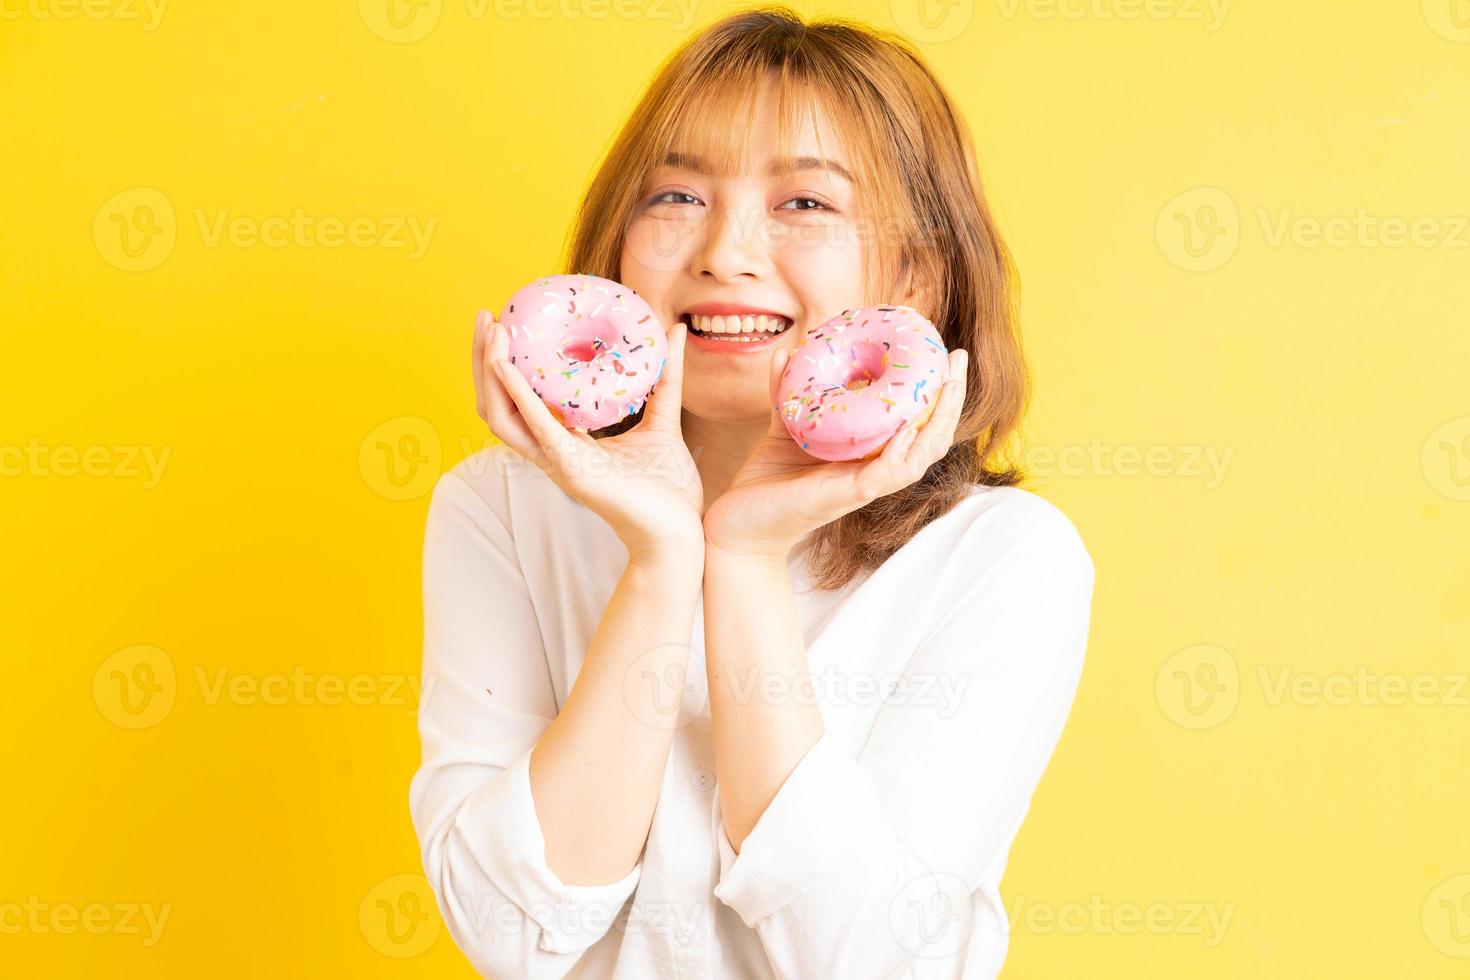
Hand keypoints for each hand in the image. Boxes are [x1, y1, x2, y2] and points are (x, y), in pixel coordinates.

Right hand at [474, 310, 704, 564]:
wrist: (681, 535)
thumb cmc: (669, 489)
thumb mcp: (664, 420)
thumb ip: (665, 377)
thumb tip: (674, 329)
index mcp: (566, 443)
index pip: (520, 402)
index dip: (506, 365)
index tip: (506, 323)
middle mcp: (552, 453)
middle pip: (497, 406)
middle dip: (483, 361)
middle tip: (486, 317)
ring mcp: (557, 463)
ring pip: (501, 418)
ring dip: (490, 373)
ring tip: (493, 332)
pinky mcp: (571, 470)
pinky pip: (536, 429)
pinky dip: (519, 397)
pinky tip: (507, 368)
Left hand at [702, 345, 969, 559]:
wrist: (740, 523)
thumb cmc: (768, 481)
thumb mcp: (785, 427)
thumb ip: (788, 392)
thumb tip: (786, 352)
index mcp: (870, 454)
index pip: (919, 424)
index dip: (938, 394)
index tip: (947, 356)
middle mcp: (875, 470)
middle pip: (932, 438)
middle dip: (952, 398)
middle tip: (958, 360)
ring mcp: (865, 485)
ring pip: (920, 457)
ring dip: (939, 421)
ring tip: (948, 385)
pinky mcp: (848, 496)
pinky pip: (887, 474)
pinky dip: (902, 450)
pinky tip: (908, 425)